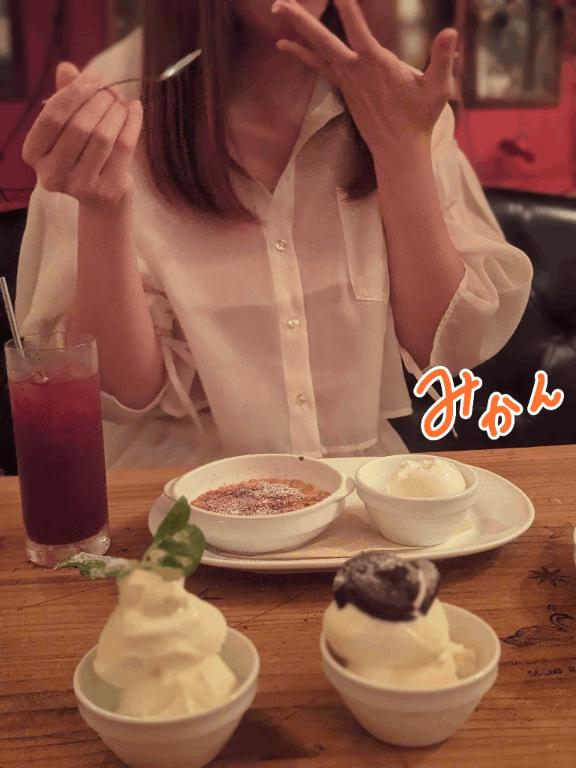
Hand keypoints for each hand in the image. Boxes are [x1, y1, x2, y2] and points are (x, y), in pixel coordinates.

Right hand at [22, 62, 142, 207]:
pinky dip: (132, 123)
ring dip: (116, 111)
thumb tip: (67, 68)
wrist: (102, 200)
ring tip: (121, 102)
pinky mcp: (108, 190)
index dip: (75, 91)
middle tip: (112, 91)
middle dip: (100, 101)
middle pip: (80, 126)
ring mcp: (80, 185)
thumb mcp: (68, 126)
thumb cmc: (81, 153)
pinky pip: (124, 148)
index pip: (52, 116)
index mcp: (34, 154)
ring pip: (103, 137)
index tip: (94, 76)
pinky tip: (135, 109)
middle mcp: (52, 174)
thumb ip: (65, 96)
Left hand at [273, 0, 457, 154]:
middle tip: (278, 3)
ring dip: (297, 30)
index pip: (358, 29)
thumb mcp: (438, 87)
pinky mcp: (344, 88)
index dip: (347, 8)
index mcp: (377, 64)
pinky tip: (285, 44)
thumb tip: (451, 32)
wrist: (398, 148)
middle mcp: (355, 70)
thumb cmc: (420, 117)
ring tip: (277, 10)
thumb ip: (443, 58)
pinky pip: (318, 66)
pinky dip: (302, 54)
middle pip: (323, 41)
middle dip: (301, 21)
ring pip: (317, 50)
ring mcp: (346, 80)